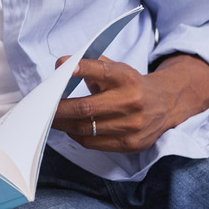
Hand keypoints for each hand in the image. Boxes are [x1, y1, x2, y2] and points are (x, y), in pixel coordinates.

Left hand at [52, 53, 208, 152]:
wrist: (166, 104)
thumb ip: (90, 64)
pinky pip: (94, 143)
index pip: (101, 71)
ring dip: (63, 124)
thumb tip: (61, 65)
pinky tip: (69, 128)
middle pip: (86, 107)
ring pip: (87, 128)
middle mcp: (132, 101)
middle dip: (59, 108)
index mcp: (127, 78)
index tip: (61, 67)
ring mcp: (133, 125)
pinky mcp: (131, 144)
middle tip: (42, 106)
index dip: (81, 69)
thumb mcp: (116, 68)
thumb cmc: (131, 84)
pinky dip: (77, 135)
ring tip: (50, 118)